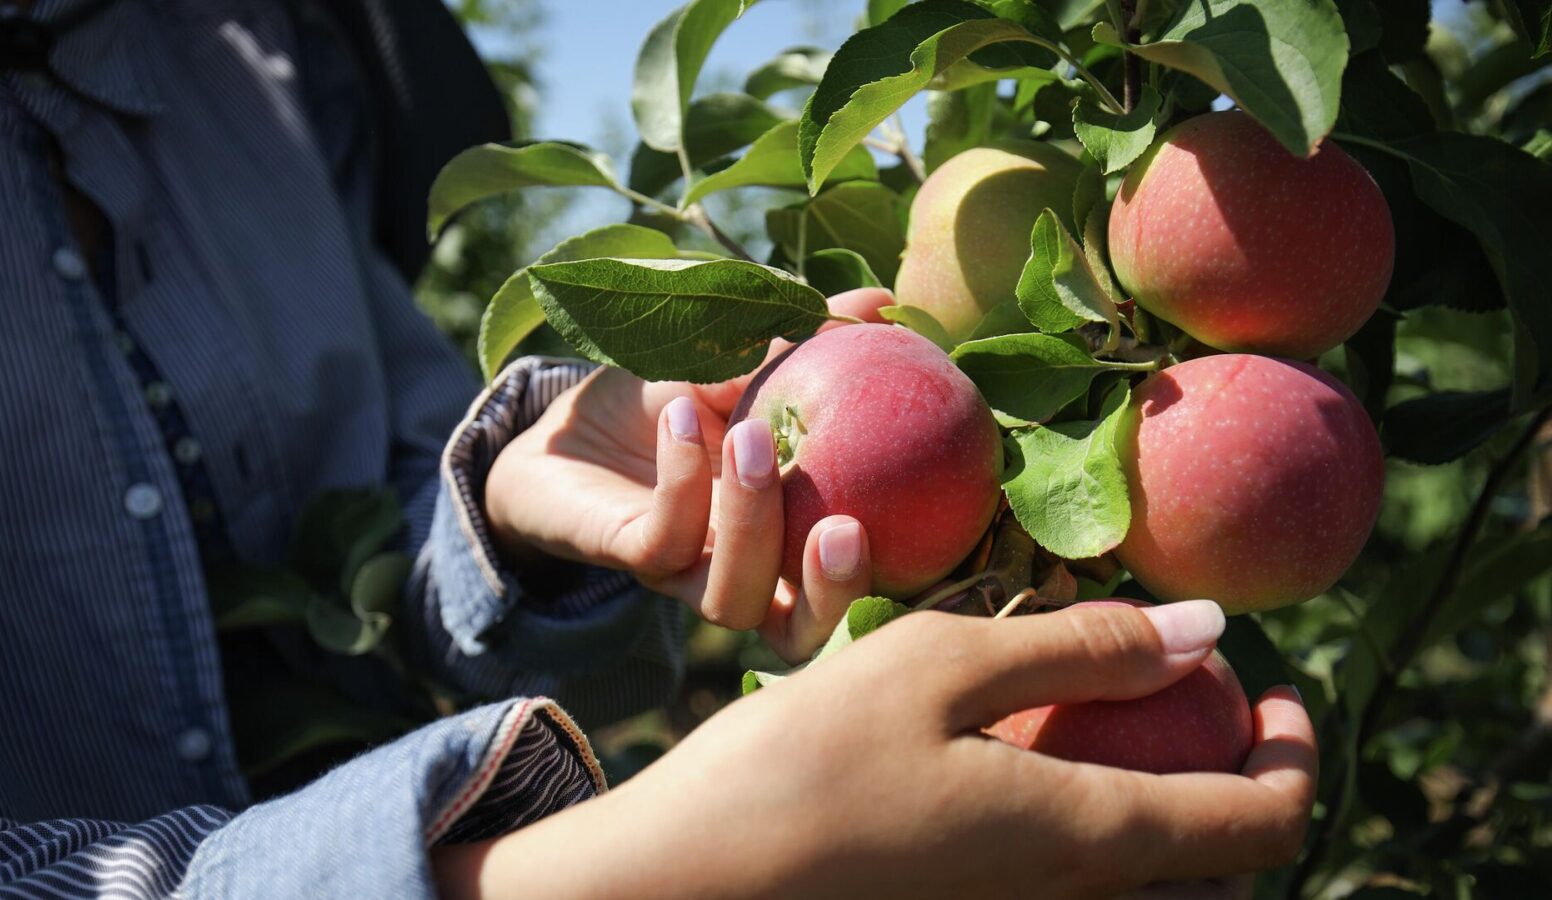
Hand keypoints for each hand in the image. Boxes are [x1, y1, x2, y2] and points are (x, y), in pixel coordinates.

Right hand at [434, 601, 1316, 898]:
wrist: (680, 886)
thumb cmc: (798, 765)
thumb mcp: (935, 668)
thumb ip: (1076, 648)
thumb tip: (1207, 634)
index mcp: (1089, 840)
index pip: (1267, 820)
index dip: (1296, 748)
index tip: (1271, 680)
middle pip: (1225, 874)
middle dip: (1240, 781)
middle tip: (1194, 695)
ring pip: (1155, 892)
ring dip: (1173, 810)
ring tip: (1116, 727)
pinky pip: (1080, 894)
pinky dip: (1098, 836)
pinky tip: (1027, 769)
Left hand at [485, 288, 892, 660]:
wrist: (564, 430)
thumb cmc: (666, 404)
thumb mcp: (741, 362)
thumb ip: (808, 342)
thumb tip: (883, 302)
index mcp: (790, 545)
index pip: (854, 588)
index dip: (896, 576)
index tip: (930, 513)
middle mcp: (743, 576)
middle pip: (801, 631)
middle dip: (831, 593)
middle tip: (847, 528)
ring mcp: (684, 575)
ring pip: (731, 600)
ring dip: (749, 521)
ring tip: (751, 435)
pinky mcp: (626, 558)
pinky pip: (662, 539)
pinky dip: (682, 476)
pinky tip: (685, 416)